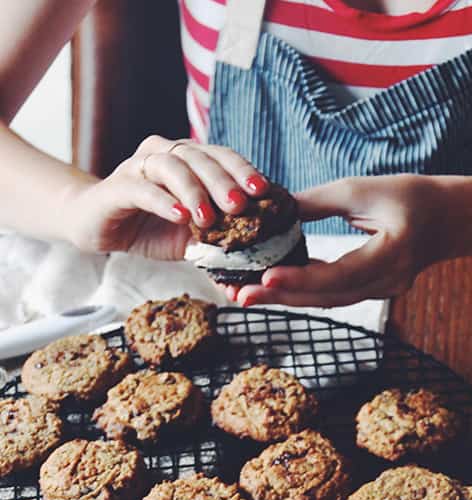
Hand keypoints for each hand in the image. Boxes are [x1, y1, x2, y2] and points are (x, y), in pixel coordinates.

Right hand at [64, 135, 269, 259]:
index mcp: (189, 160)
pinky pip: (143, 188)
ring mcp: (140, 166)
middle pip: (200, 158)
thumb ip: (220, 242)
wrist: (99, 228)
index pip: (221, 157)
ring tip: (208, 218)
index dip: (243, 171)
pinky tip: (180, 215)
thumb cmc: (150, 229)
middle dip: (223, 182)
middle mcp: (166, 154)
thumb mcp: (191, 238)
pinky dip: (163, 201)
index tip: (264, 191)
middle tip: (241, 205)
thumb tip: (257, 265)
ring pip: (172, 167)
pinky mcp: (118, 186)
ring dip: (194, 191)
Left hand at [233, 174, 457, 307]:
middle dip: (280, 297)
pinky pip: (332, 294)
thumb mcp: (364, 189)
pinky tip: (272, 284)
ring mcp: (380, 292)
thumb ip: (318, 202)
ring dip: (285, 298)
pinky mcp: (371, 291)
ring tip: (245, 294)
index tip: (266, 278)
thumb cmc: (412, 196)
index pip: (340, 275)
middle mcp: (387, 282)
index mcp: (392, 255)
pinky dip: (302, 290)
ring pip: (326, 300)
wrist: (450, 219)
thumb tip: (271, 208)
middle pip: (326, 297)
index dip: (301, 280)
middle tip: (238, 296)